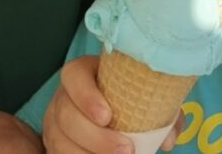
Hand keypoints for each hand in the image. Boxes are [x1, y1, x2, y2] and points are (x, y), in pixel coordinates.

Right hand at [38, 56, 165, 153]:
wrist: (112, 111)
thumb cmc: (129, 100)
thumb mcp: (144, 97)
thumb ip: (161, 113)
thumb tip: (167, 139)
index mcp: (83, 74)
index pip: (74, 76)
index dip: (86, 96)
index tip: (108, 116)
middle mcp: (63, 97)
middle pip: (67, 115)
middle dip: (96, 137)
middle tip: (126, 150)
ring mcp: (55, 122)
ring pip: (60, 140)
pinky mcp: (55, 143)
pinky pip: (60, 153)